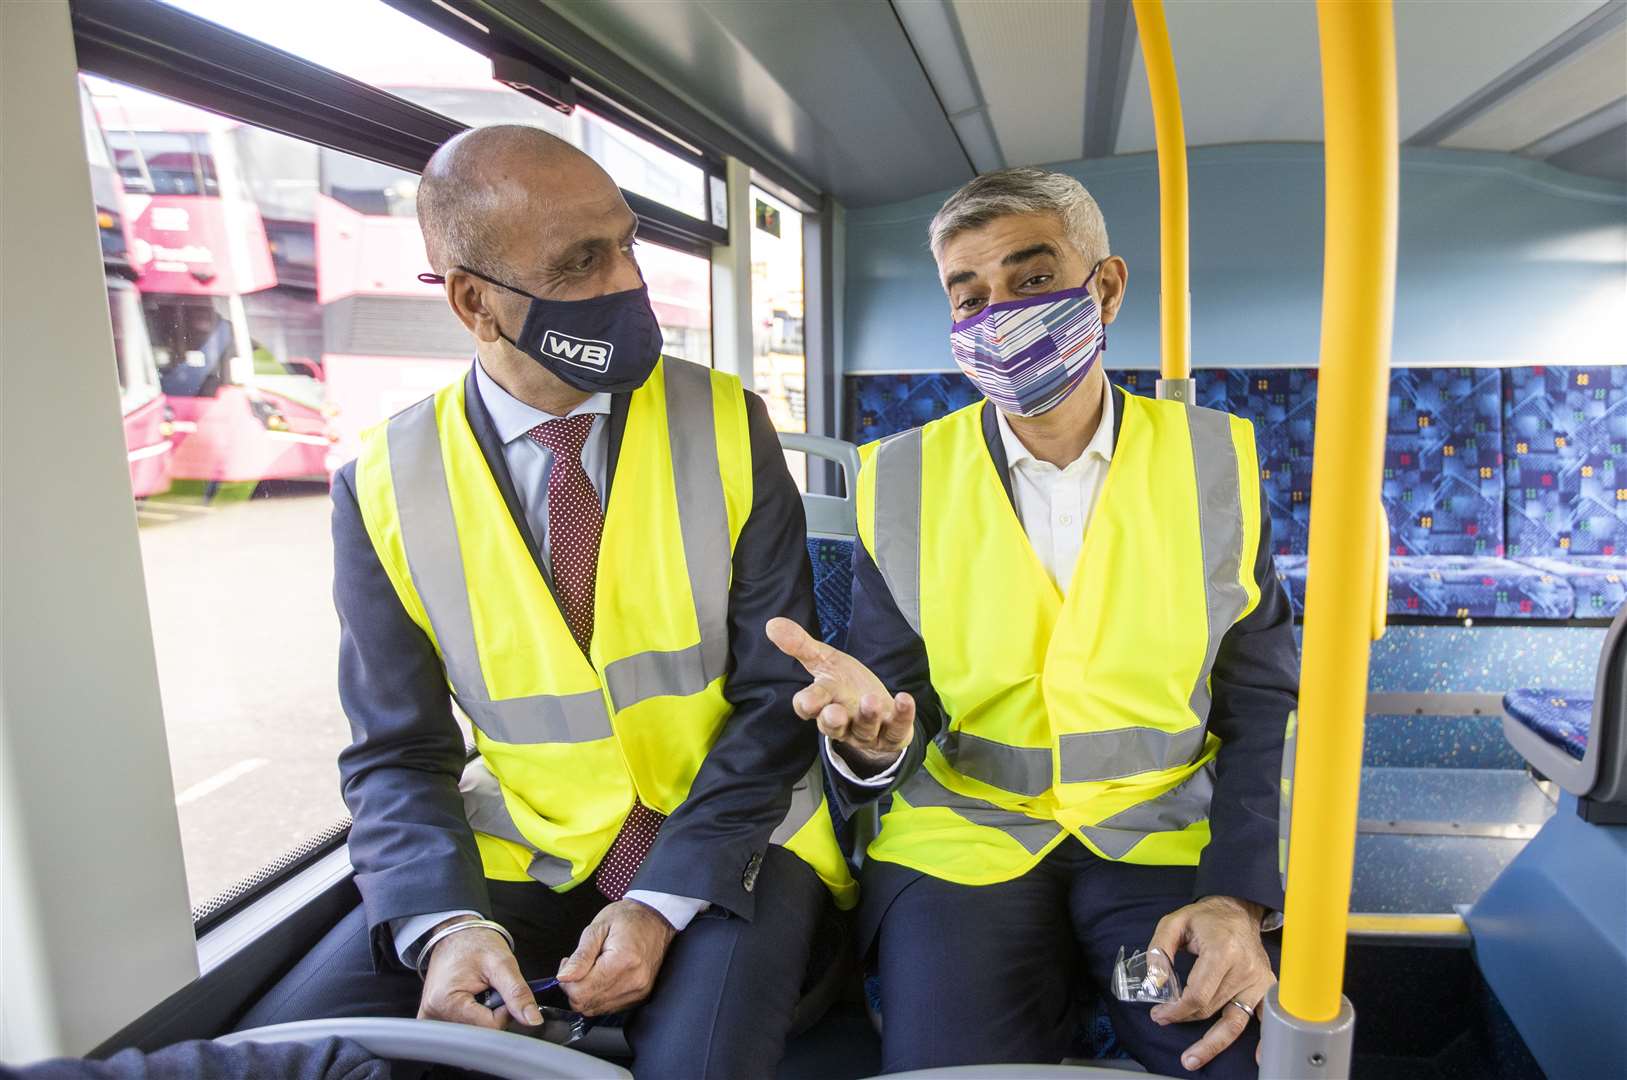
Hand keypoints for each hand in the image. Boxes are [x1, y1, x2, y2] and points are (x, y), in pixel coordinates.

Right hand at [417, 916, 543, 1029]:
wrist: (456, 934)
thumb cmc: (475, 943)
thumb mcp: (502, 963)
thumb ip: (518, 993)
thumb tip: (533, 1020)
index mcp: (446, 1003)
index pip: (490, 1027)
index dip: (505, 1012)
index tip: (502, 990)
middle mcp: (434, 1015)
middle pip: (480, 1031)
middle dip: (493, 1014)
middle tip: (490, 988)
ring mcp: (432, 1017)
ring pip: (473, 1030)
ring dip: (484, 1014)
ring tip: (480, 990)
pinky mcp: (435, 1017)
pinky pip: (463, 1026)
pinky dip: (474, 1014)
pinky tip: (473, 997)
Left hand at [556, 899, 676, 1015]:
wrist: (656, 920)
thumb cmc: (629, 919)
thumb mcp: (598, 927)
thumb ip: (580, 956)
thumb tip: (564, 977)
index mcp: (623, 961)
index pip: (581, 992)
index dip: (566, 981)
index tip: (568, 965)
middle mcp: (633, 982)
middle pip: (586, 1003)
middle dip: (574, 987)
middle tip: (577, 966)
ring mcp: (638, 992)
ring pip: (595, 1009)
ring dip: (587, 992)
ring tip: (592, 969)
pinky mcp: (640, 997)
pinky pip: (608, 1007)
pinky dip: (599, 995)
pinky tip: (603, 976)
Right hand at [765, 617, 915, 771]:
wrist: (878, 711)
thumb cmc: (846, 686)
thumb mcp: (825, 662)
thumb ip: (800, 646)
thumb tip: (772, 624)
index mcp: (823, 703)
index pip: (809, 707)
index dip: (807, 705)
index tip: (807, 701)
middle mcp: (843, 721)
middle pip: (833, 726)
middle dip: (832, 720)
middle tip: (834, 711)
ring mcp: (867, 731)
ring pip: (864, 729)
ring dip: (868, 716)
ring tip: (871, 699)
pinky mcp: (892, 734)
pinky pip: (897, 730)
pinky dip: (903, 715)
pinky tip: (904, 698)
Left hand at [1147, 896, 1274, 1071]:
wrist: (1238, 911)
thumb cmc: (1205, 918)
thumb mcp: (1173, 922)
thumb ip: (1159, 950)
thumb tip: (1155, 982)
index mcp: (1222, 951)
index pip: (1198, 994)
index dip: (1175, 1009)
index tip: (1159, 1013)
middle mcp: (1244, 968)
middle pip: (1210, 1008)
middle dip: (1184, 1018)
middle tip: (1163, 1019)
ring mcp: (1258, 981)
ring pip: (1231, 1020)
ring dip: (1211, 1043)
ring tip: (1192, 1059)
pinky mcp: (1266, 987)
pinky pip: (1264, 1018)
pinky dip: (1263, 1039)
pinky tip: (1260, 1057)